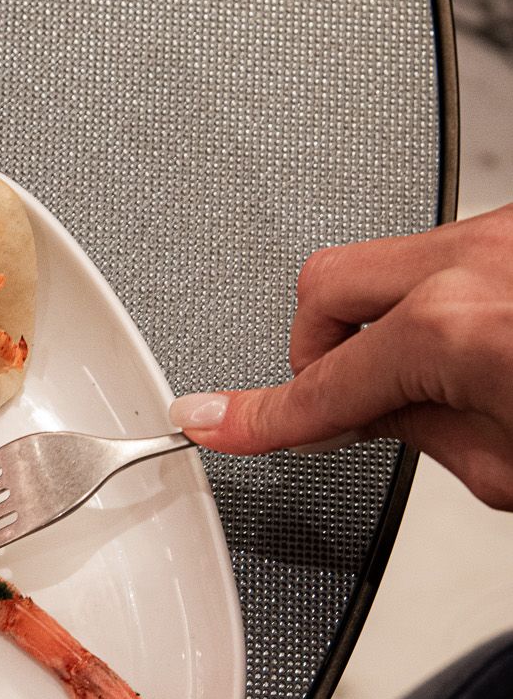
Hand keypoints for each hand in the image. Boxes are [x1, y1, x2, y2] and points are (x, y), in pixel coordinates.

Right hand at [169, 205, 512, 508]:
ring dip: (391, 324)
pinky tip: (482, 346)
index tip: (214, 422)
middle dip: (317, 349)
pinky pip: (446, 255)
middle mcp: (477, 262)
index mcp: (455, 329)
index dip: (256, 418)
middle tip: (348, 402)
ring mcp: (502, 233)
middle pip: (325, 287)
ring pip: (387, 263)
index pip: (320, 386)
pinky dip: (444, 303)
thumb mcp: (507, 466)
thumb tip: (376, 413)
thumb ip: (420, 435)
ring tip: (442, 377)